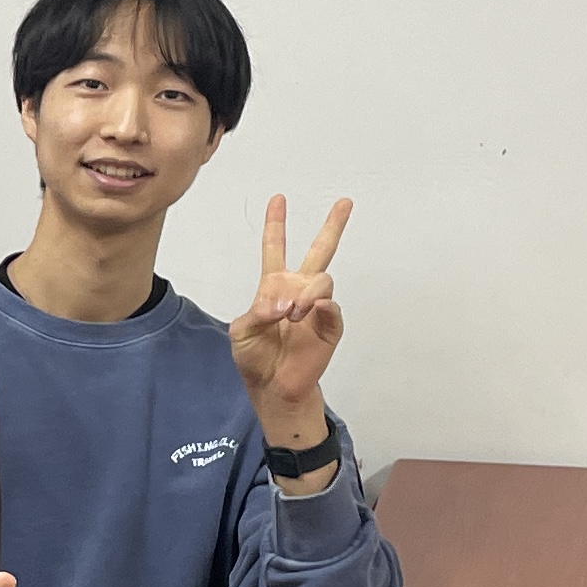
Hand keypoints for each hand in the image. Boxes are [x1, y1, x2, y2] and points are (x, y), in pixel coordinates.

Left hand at [227, 195, 350, 431]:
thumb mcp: (241, 331)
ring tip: (292, 314)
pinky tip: (308, 315)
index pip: (275, 248)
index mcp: (273, 287)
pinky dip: (319, 308)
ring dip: (305, 293)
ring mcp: (316, 308)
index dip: (276, 224)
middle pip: (319, 252)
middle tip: (344, 203)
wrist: (272, 386)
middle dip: (332, 226)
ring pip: (322, 280)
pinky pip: (332, 308)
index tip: (278, 199)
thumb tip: (282, 304)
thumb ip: (257, 312)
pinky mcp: (330, 326)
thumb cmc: (254, 358)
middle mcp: (298, 291)